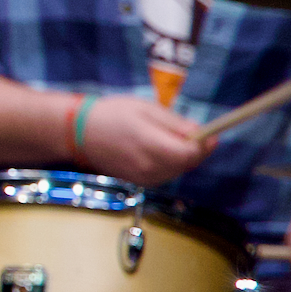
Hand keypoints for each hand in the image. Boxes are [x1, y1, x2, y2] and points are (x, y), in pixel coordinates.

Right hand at [72, 93, 209, 184]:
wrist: (80, 132)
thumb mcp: (147, 109)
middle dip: (195, 150)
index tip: (210, 132)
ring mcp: (144, 178)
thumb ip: (175, 124)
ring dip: (182, 157)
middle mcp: (150, 167)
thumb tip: (201, 134)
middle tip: (189, 132)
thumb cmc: (114, 114)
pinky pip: (166, 174)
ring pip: (179, 170)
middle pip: (188, 164)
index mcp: (152, 146)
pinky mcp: (140, 182)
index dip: (205, 144)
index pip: (191, 154)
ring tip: (169, 138)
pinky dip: (170, 163)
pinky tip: (158, 150)